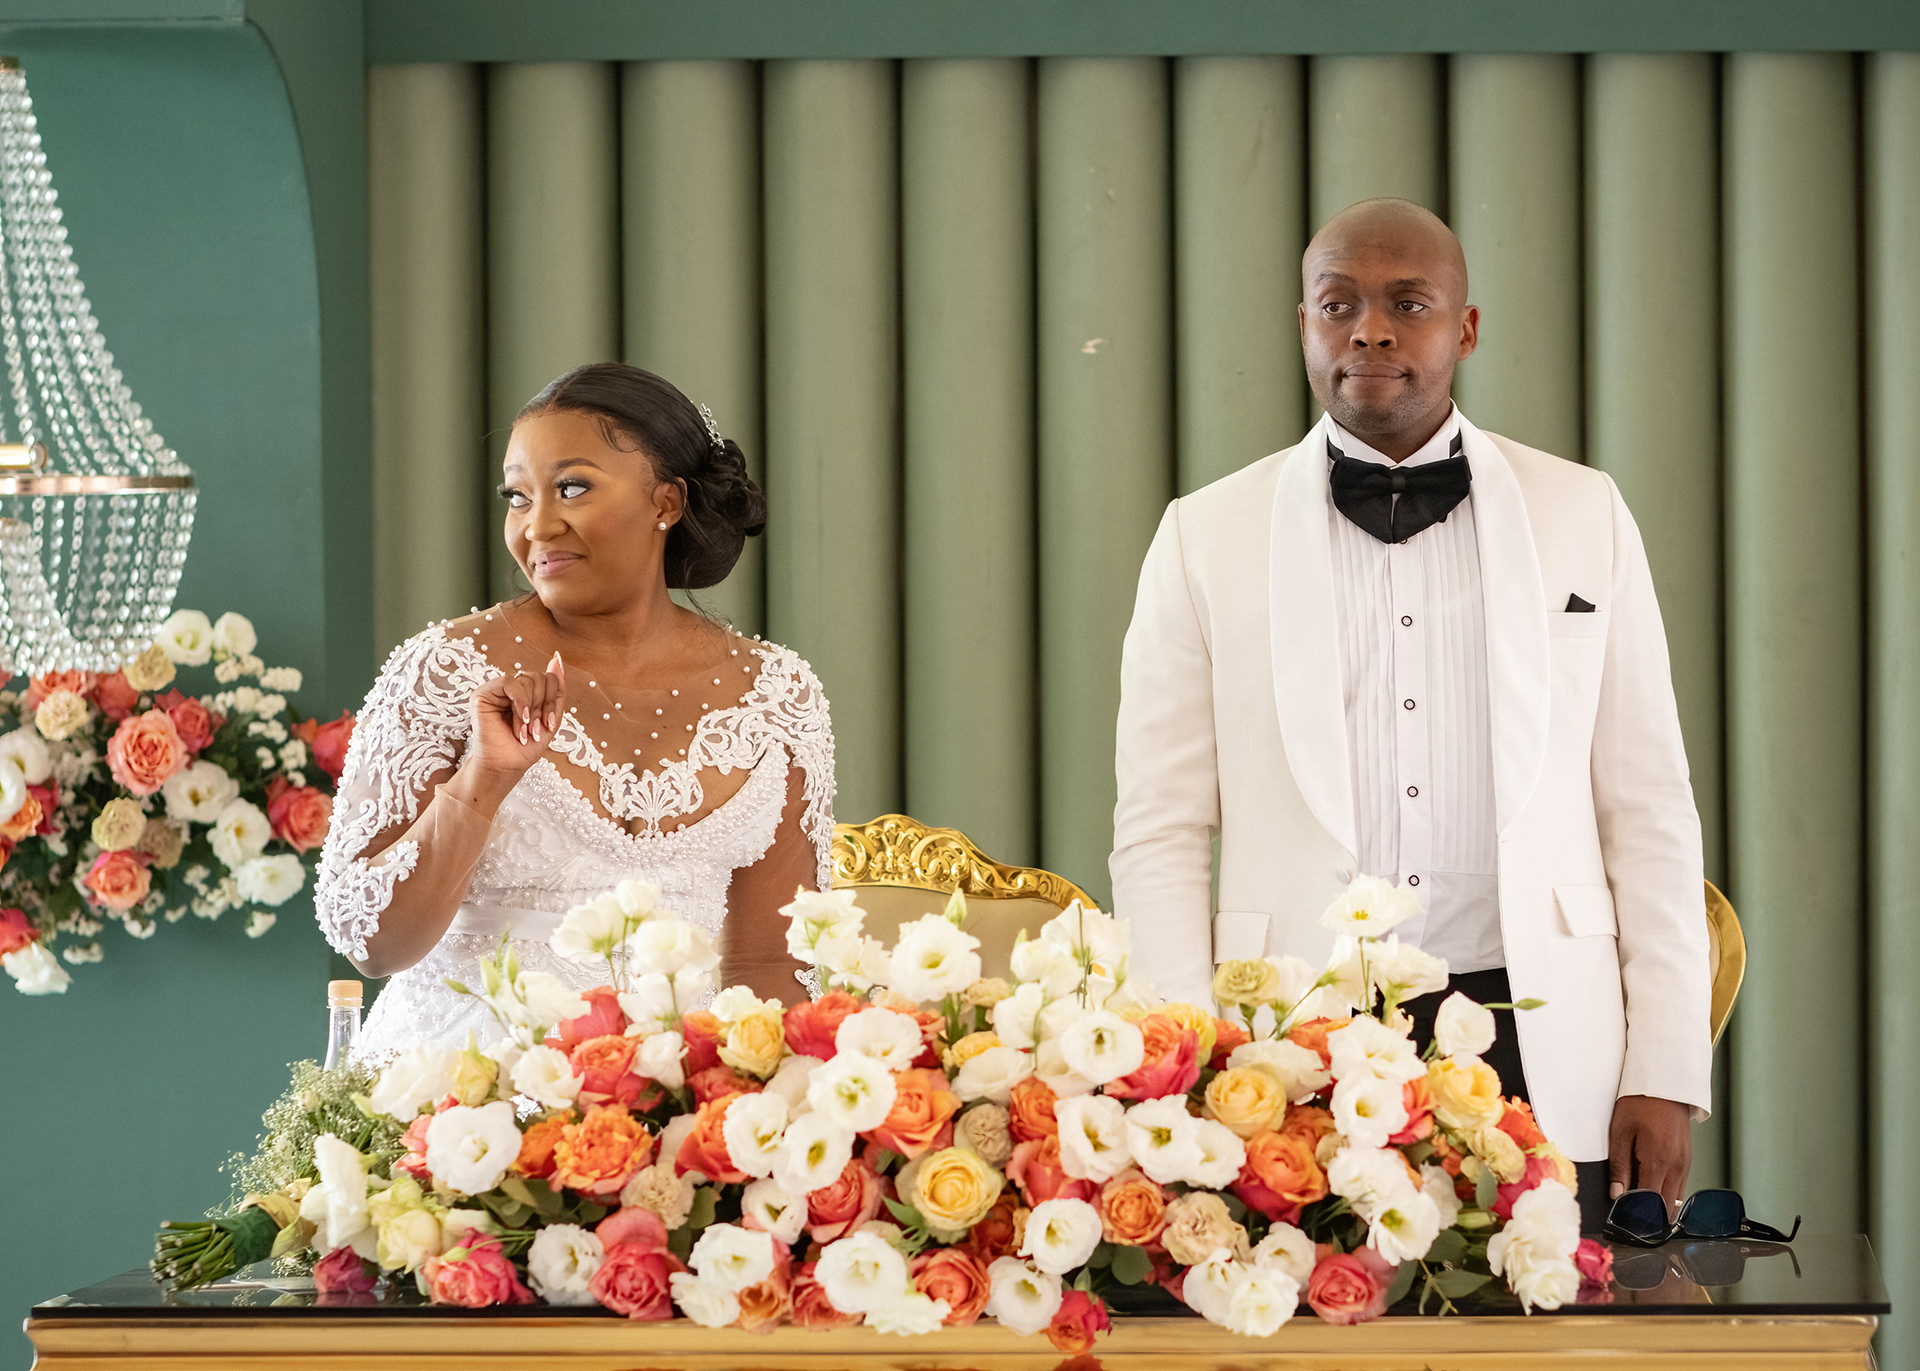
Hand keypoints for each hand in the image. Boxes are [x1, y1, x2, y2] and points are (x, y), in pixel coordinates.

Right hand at [464, 650, 566, 792]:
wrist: (506, 767)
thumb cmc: (525, 748)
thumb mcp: (550, 718)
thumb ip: (557, 689)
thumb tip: (556, 657)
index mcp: (527, 694)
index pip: (550, 679)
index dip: (552, 702)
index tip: (548, 725)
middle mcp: (511, 689)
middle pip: (541, 678)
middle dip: (542, 706)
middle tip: (534, 729)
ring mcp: (497, 690)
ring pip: (528, 679)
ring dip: (531, 709)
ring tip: (523, 729)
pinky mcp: (482, 694)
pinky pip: (510, 682)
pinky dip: (520, 701)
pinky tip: (519, 717)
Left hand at [1608, 1094, 1691, 1217]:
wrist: (1665, 1084)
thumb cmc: (1640, 1103)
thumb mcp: (1620, 1132)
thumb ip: (1619, 1166)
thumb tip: (1617, 1194)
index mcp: (1658, 1161)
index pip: (1648, 1202)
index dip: (1635, 1214)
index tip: (1623, 1220)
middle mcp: (1676, 1167)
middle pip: (1665, 1206)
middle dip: (1648, 1215)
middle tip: (1630, 1218)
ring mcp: (1685, 1164)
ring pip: (1674, 1198)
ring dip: (1658, 1205)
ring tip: (1638, 1206)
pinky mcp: (1687, 1160)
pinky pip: (1678, 1186)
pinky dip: (1665, 1192)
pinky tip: (1651, 1188)